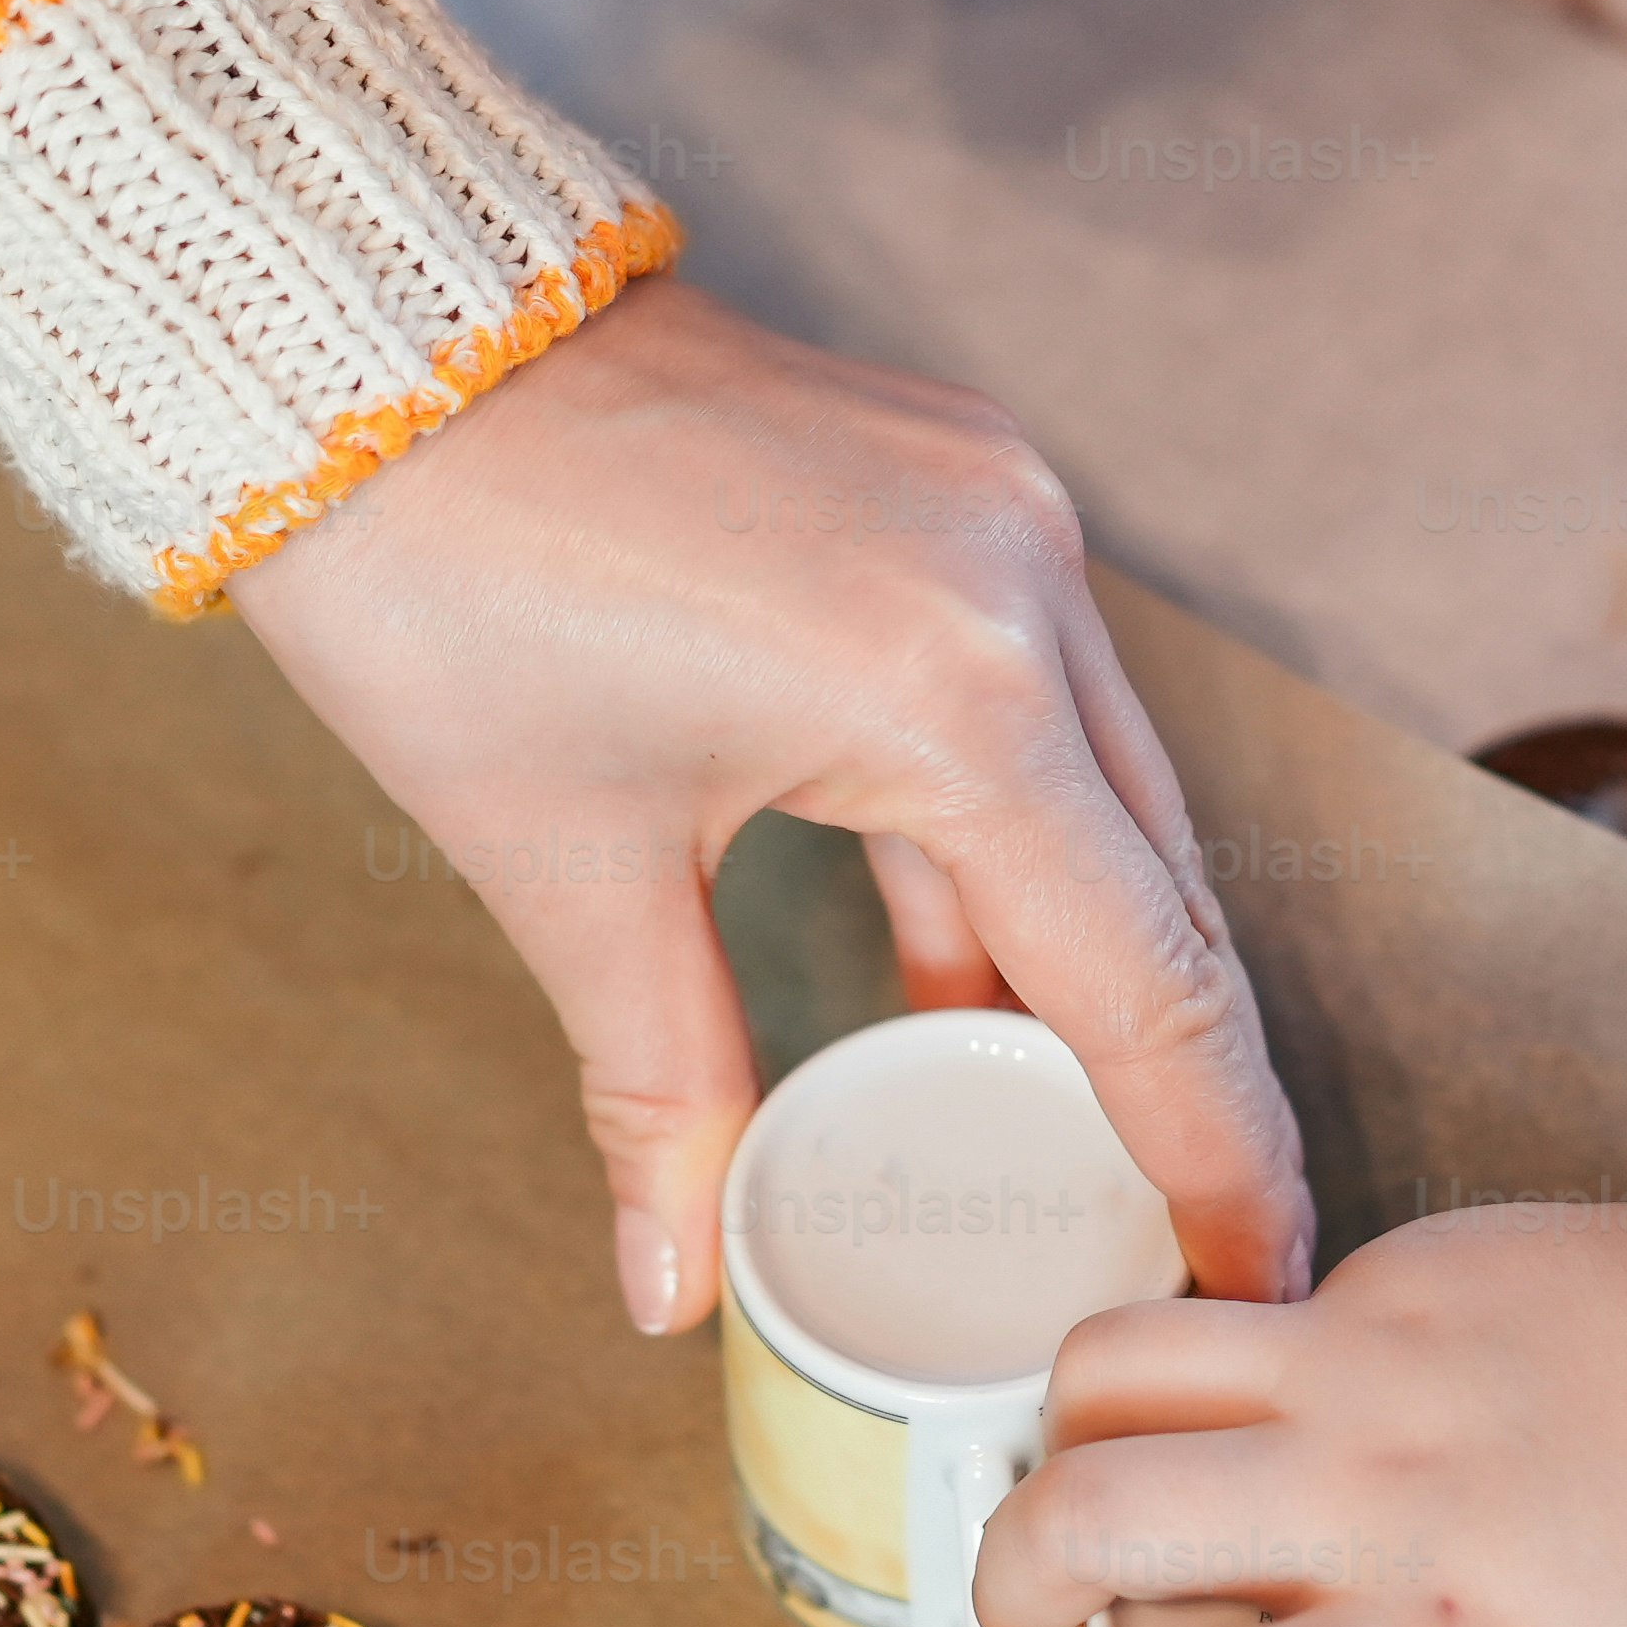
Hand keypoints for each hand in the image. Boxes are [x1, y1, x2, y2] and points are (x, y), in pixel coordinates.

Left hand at [232, 276, 1312, 1333]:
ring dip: (1100, 954)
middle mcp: (1025, 588)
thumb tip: (672, 1288)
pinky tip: (970, 968)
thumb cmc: (447, 583)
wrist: (366, 339)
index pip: (1144, 980)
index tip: (1261, 1275)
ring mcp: (1003, 517)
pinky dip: (1020, 836)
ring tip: (1090, 1127)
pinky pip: (1040, 695)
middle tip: (1202, 1237)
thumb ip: (663, 1087)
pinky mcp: (957, 482)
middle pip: (1166, 887)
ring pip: (1110, 789)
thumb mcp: (563, 867)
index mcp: (956, 697)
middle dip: (1185, 1074)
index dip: (1215, 1152)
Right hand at [979, 998, 1626, 1626]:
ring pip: (1111, 1367)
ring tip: (1101, 1513)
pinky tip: (1305, 1442)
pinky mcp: (1413, 1259)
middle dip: (1003, 1597)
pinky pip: (1249, 1314)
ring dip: (1063, 1452)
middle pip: (1081, 1516)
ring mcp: (1384, 1352)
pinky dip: (1224, 1383)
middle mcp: (1383, 1488)